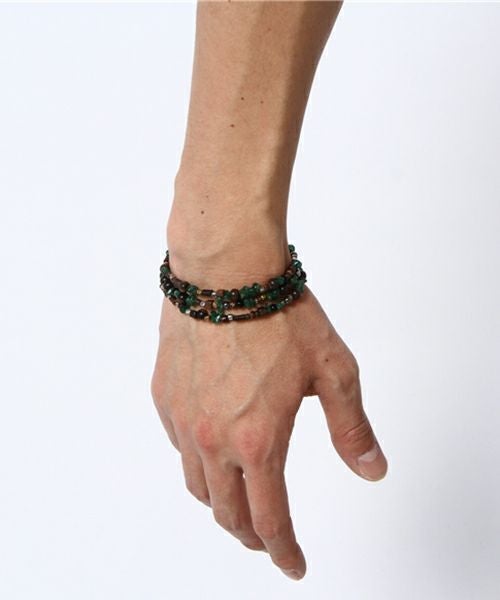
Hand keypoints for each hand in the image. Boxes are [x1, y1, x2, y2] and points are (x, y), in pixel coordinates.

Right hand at [151, 284, 387, 579]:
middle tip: (267, 539)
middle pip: (226, 513)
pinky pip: (177, 446)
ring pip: (196, 485)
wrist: (226, 271)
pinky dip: (197, 462)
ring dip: (220, 504)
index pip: (270, 519)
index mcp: (257, 440)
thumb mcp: (333, 371)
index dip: (283, 550)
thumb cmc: (280, 314)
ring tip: (238, 501)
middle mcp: (212, 438)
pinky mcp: (164, 395)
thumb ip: (351, 428)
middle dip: (250, 535)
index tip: (293, 564)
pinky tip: (211, 448)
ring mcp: (182, 418)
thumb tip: (372, 470)